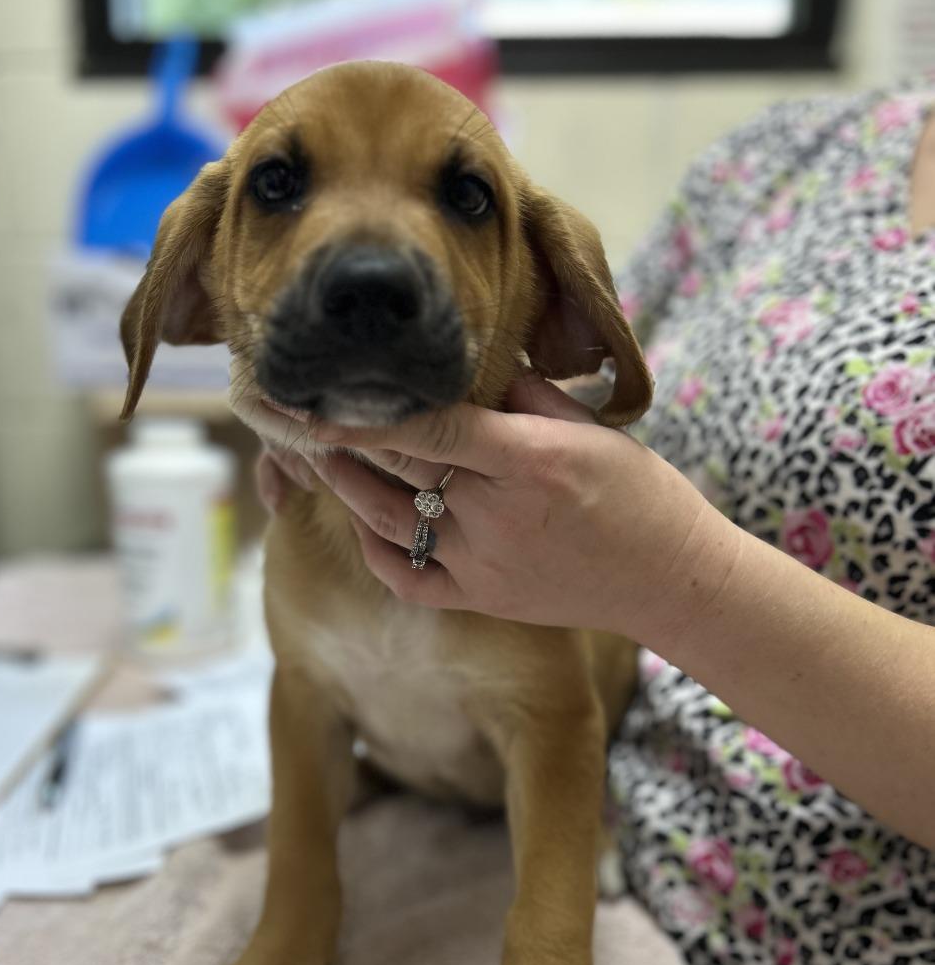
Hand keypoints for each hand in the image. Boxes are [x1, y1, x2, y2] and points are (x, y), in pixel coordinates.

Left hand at [261, 374, 727, 640]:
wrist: (669, 580)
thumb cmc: (638, 494)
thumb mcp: (588, 428)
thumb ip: (522, 395)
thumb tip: (463, 366)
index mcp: (531, 461)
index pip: (431, 425)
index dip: (366, 410)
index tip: (314, 392)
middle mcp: (499, 514)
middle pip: (398, 466)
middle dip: (340, 438)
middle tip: (295, 412)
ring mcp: (484, 564)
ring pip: (388, 521)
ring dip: (346, 486)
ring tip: (320, 455)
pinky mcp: (480, 599)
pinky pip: (405, 575)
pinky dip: (375, 546)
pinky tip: (364, 516)